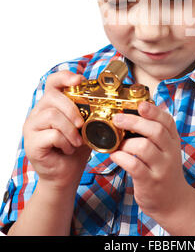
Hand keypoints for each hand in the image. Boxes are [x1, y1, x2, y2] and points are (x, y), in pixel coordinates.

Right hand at [23, 71, 90, 190]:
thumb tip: (107, 101)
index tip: (80, 79)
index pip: (53, 81)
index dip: (65, 76)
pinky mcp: (31, 143)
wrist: (66, 175)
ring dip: (70, 129)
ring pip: (52, 115)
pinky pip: (51, 134)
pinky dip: (65, 142)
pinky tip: (68, 149)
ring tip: (76, 141)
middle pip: (52, 96)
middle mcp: (38, 112)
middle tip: (82, 124)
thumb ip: (89, 112)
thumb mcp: (86, 126)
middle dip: (72, 108)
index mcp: (51, 104)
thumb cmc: (75, 149)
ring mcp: (32, 127)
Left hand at [110, 102, 190, 223]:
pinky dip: (121, 158)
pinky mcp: (150, 182)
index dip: (154, 111)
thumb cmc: (163, 170)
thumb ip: (155, 133)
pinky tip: (115, 156)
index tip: (140, 104)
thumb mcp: (166, 149)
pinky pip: (134, 166)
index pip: (167, 121)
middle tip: (117, 118)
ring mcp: (161, 168)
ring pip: (144, 147)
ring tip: (117, 144)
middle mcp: (170, 153)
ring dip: (126, 143)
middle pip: (155, 131)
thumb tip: (133, 112)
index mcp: (173, 141)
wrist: (174, 202)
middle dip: (134, 121)